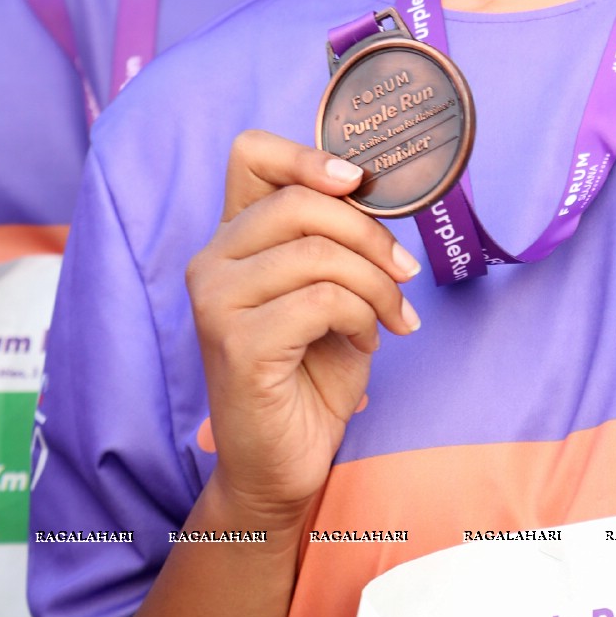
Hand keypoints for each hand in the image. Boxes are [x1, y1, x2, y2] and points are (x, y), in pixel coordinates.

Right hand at [185, 131, 421, 526]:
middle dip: (370, 234)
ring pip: (319, 253)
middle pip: (301, 202)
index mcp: (232, 236)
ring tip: (390, 316)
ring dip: (376, 284)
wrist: (285, 464)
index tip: (358, 182)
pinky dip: (362, 317)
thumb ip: (333, 236)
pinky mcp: (236, 344)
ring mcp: (216, 301)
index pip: (250, 153)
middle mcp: (211, 260)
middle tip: (404, 272)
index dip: (308, 154)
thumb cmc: (312, 369)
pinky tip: (366, 343)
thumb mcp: (327, 287)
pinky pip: (322, 300)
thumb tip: (375, 191)